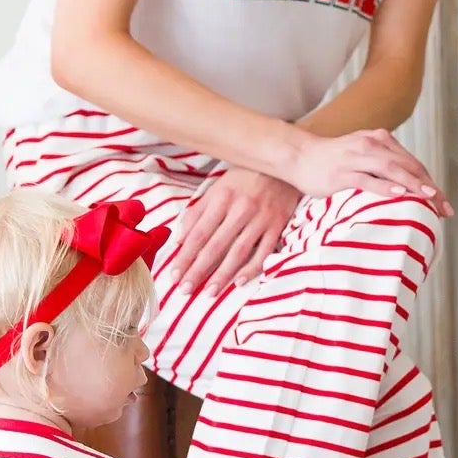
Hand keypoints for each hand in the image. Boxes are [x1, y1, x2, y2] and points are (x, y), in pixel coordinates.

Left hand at [169, 169, 298, 293]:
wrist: (283, 164)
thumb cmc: (245, 177)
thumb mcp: (217, 188)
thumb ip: (197, 212)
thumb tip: (179, 239)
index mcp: (221, 198)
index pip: (198, 233)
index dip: (185, 256)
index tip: (175, 275)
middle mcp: (240, 209)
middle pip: (215, 245)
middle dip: (199, 270)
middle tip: (186, 290)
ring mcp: (261, 218)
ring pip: (238, 251)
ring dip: (223, 274)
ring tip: (210, 292)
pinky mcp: (278, 224)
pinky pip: (264, 251)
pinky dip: (252, 268)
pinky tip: (239, 282)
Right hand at [290, 130, 452, 216]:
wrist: (299, 156)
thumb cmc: (332, 161)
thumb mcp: (363, 156)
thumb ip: (384, 165)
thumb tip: (407, 187)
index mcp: (380, 141)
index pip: (412, 163)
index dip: (430, 182)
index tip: (443, 203)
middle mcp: (372, 145)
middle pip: (408, 166)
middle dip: (429, 187)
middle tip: (444, 207)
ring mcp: (357, 157)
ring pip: (391, 170)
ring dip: (413, 184)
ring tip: (429, 197)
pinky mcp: (342, 172)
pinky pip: (367, 179)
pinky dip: (384, 186)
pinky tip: (398, 194)